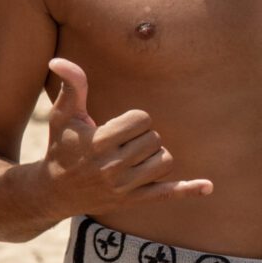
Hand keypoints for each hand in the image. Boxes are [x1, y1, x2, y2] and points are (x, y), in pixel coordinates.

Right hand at [42, 58, 213, 214]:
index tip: (117, 127)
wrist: (54, 192)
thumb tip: (59, 61)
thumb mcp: (62, 116)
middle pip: (154, 139)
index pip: (142, 120)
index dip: (134, 119)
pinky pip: (166, 194)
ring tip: (134, 157)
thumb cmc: (61, 146)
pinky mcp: (133, 201)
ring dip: (155, 155)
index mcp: (98, 143)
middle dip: (142, 137)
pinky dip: (188, 190)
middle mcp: (113, 167)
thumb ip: (71, 86)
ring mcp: (124, 187)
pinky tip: (207, 186)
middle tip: (121, 144)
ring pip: (165, 161)